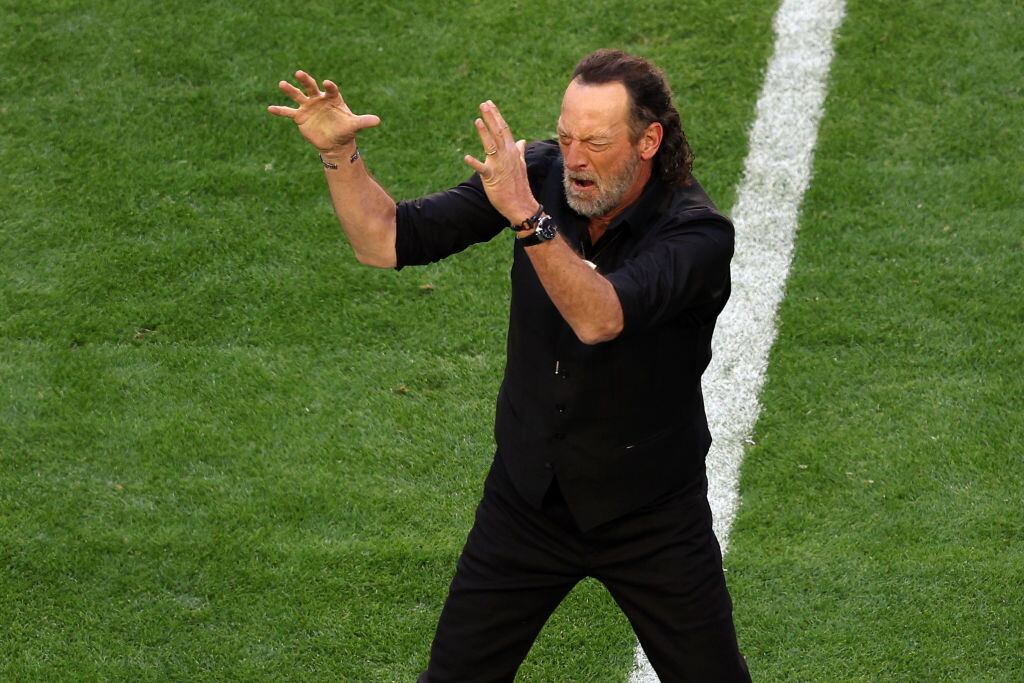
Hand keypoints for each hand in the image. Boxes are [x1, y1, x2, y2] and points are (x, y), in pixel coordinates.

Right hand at [267, 70, 379, 153]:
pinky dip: (280, 110)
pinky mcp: (300, 117)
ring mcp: (308, 107)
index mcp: (332, 98)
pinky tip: (270, 108)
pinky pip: (288, 112)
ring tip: (282, 84)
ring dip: (290, 90)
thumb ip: (364, 121)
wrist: (334, 143)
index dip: (329, 86)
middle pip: (310, 87)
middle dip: (305, 80)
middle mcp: (318, 99)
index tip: (327, 83)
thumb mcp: (355, 126)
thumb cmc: (345, 130)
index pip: (330, 89)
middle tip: (299, 73)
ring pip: (297, 96)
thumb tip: (378, 121)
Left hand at [463, 101, 539, 225]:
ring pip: (491, 146)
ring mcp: (499, 166)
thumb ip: (519, 152)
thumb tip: (521, 141)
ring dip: (484, 133)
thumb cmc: (519, 186)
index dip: (496, 116)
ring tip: (478, 120)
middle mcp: (506, 156)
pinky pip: (482, 169)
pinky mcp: (492, 178)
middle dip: (491, 118)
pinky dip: (475, 163)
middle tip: (484, 104)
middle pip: (498, 133)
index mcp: (512, 152)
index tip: (490, 104)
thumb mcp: (520, 165)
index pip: (504, 129)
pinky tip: (466, 157)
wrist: (521, 205)